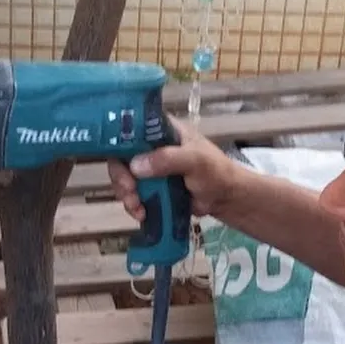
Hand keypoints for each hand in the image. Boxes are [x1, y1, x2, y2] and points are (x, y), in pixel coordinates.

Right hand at [108, 115, 239, 222]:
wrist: (226, 199)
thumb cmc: (215, 171)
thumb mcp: (194, 160)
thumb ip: (167, 159)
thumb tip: (136, 166)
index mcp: (162, 130)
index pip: (131, 128)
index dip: (118, 142)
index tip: (119, 161)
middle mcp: (152, 146)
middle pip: (122, 157)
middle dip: (121, 177)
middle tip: (130, 191)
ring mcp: (151, 168)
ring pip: (125, 178)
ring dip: (126, 194)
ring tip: (137, 208)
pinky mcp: (152, 188)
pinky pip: (134, 194)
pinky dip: (134, 205)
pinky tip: (142, 214)